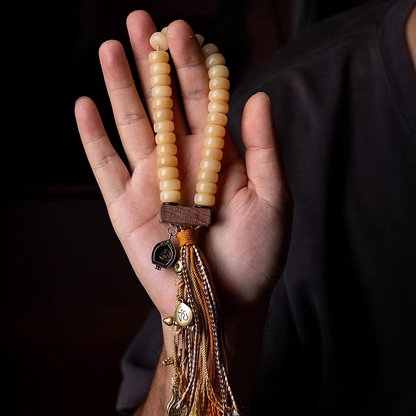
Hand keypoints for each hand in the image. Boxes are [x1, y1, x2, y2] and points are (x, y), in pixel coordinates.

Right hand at [75, 11, 291, 336]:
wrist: (225, 301)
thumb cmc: (258, 254)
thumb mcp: (274, 199)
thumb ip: (264, 149)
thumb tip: (259, 96)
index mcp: (217, 156)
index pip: (202, 99)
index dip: (192, 64)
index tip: (182, 30)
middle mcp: (182, 162)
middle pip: (164, 103)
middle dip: (152, 63)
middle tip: (140, 21)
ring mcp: (152, 183)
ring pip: (133, 126)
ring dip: (121, 88)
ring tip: (111, 48)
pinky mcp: (126, 208)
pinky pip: (106, 168)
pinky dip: (94, 138)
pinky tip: (85, 105)